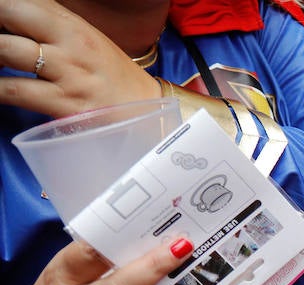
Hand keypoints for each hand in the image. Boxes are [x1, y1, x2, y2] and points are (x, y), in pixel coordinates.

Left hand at [0, 0, 161, 117]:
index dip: (1, 9)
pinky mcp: (64, 103)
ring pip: (5, 50)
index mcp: (72, 24)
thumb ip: (47, 22)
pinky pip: (14, 91)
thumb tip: (9, 19)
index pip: (21, 1)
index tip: (0, 23)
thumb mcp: (82, 37)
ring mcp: (67, 73)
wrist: (146, 110)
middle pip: (8, 13)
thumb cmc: (109, 74)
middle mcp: (69, 44)